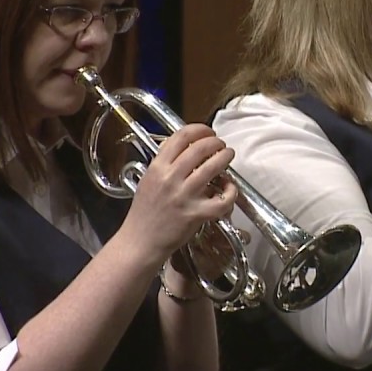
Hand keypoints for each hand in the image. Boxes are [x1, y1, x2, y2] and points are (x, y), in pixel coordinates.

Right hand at [119, 124, 236, 262]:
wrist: (140, 241)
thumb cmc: (144, 212)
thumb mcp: (149, 179)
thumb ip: (165, 162)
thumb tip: (186, 145)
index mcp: (158, 167)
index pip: (182, 136)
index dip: (200, 129)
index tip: (208, 132)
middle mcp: (170, 178)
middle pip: (201, 148)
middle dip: (216, 142)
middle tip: (221, 145)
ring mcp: (184, 196)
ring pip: (213, 167)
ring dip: (225, 158)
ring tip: (228, 156)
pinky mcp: (196, 214)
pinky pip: (221, 199)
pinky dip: (231, 191)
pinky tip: (229, 188)